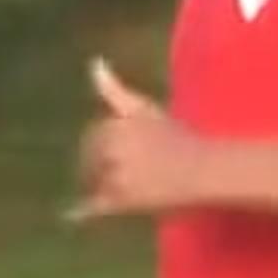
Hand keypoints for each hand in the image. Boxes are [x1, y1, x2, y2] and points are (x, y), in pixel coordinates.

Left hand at [71, 59, 219, 221]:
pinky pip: (94, 206)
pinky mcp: (122, 201)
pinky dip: (81, 212)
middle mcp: (112, 148)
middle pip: (89, 160)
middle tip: (121, 174)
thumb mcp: (143, 108)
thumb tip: (93, 62)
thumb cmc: (176, 137)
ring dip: (96, 186)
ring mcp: (115, 175)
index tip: (117, 154)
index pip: (92, 137)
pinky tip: (72, 215)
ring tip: (123, 188)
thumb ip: (114, 90)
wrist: (204, 170)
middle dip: (96, 167)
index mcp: (114, 125)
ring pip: (90, 182)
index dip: (100, 148)